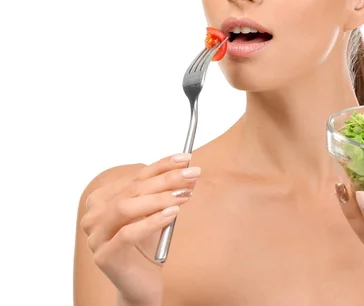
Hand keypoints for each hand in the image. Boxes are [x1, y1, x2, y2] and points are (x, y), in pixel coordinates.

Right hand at [80, 153, 199, 303]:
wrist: (143, 282)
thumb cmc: (148, 244)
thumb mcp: (159, 212)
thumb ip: (169, 191)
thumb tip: (188, 169)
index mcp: (102, 199)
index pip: (136, 176)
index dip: (161, 165)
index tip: (185, 158)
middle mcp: (94, 215)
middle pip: (132, 189)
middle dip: (165, 179)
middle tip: (192, 174)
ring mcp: (95, 236)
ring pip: (125, 208)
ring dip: (159, 198)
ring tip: (184, 194)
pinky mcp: (104, 256)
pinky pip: (127, 233)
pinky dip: (152, 221)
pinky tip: (172, 214)